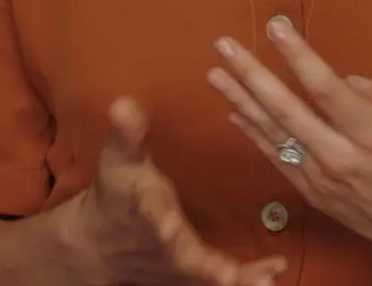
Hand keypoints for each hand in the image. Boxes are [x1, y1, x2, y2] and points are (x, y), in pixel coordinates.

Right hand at [66, 97, 286, 285]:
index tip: (167, 226)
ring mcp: (175, 263)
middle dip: (204, 265)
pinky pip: (218, 280)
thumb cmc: (115, 191)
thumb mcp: (117, 158)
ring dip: (234, 278)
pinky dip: (245, 279)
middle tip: (227, 275)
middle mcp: (160, 242)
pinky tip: (275, 273)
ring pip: (204, 276)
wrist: (97, 243)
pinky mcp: (189, 274)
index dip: (158, 219)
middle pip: (181, 256)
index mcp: (141, 208)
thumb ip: (126, 132)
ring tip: (267, 278)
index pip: (148, 212)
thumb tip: (124, 103)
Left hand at [206, 24, 371, 279]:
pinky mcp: (314, 194)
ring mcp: (322, 179)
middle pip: (286, 110)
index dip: (298, 55)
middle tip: (224, 46)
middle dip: (252, 74)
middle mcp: (340, 157)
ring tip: (214, 74)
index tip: (277, 26)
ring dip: (241, 101)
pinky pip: (277, 158)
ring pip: (273, 134)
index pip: (326, 87)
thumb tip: (350, 82)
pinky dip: (254, 134)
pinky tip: (235, 113)